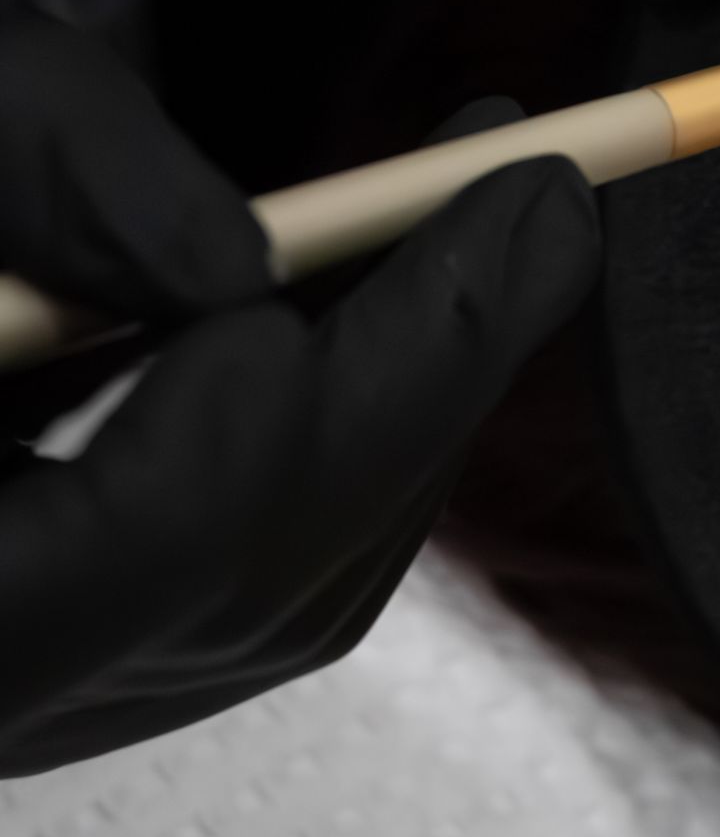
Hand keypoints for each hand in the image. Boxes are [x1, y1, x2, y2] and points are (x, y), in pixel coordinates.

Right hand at [0, 23, 599, 772]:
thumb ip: (44, 161)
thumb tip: (236, 260)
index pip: (160, 542)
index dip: (344, 377)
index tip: (498, 194)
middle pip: (258, 579)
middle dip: (437, 372)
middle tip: (549, 191)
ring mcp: (21, 675)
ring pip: (275, 599)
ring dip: (413, 401)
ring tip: (494, 219)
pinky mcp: (58, 634)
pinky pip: (239, 577)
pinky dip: (338, 435)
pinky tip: (381, 296)